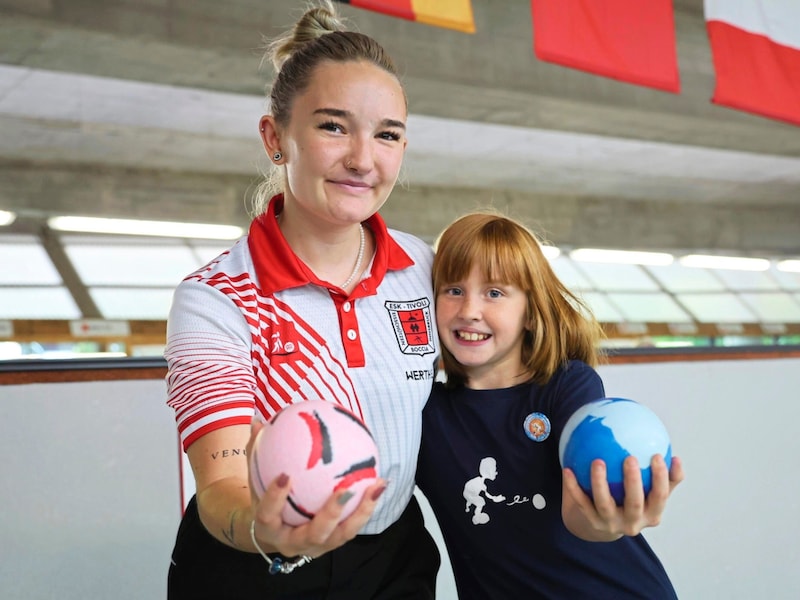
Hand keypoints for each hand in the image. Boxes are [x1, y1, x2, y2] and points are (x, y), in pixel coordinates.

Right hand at [246, 419, 385, 557]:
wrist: (272, 531)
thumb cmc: (263, 497)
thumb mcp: (255, 478)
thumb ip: (256, 451)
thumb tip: (256, 420)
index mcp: (267, 527)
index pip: (268, 514)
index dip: (275, 498)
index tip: (285, 475)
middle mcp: (292, 542)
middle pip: (313, 534)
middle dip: (331, 513)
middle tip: (346, 490)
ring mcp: (315, 546)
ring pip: (340, 535)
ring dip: (361, 511)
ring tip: (377, 486)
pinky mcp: (332, 543)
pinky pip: (352, 526)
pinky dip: (367, 506)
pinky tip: (380, 483)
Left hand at [562, 454, 683, 539]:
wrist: (604, 524)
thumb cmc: (632, 500)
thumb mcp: (651, 494)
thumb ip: (664, 478)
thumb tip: (674, 456)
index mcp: (651, 514)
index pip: (660, 496)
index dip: (661, 478)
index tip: (656, 455)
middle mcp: (632, 523)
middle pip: (634, 503)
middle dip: (634, 481)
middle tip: (630, 457)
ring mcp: (611, 524)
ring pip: (604, 504)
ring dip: (600, 482)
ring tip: (598, 461)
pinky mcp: (591, 522)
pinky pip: (581, 502)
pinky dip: (573, 487)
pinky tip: (568, 469)